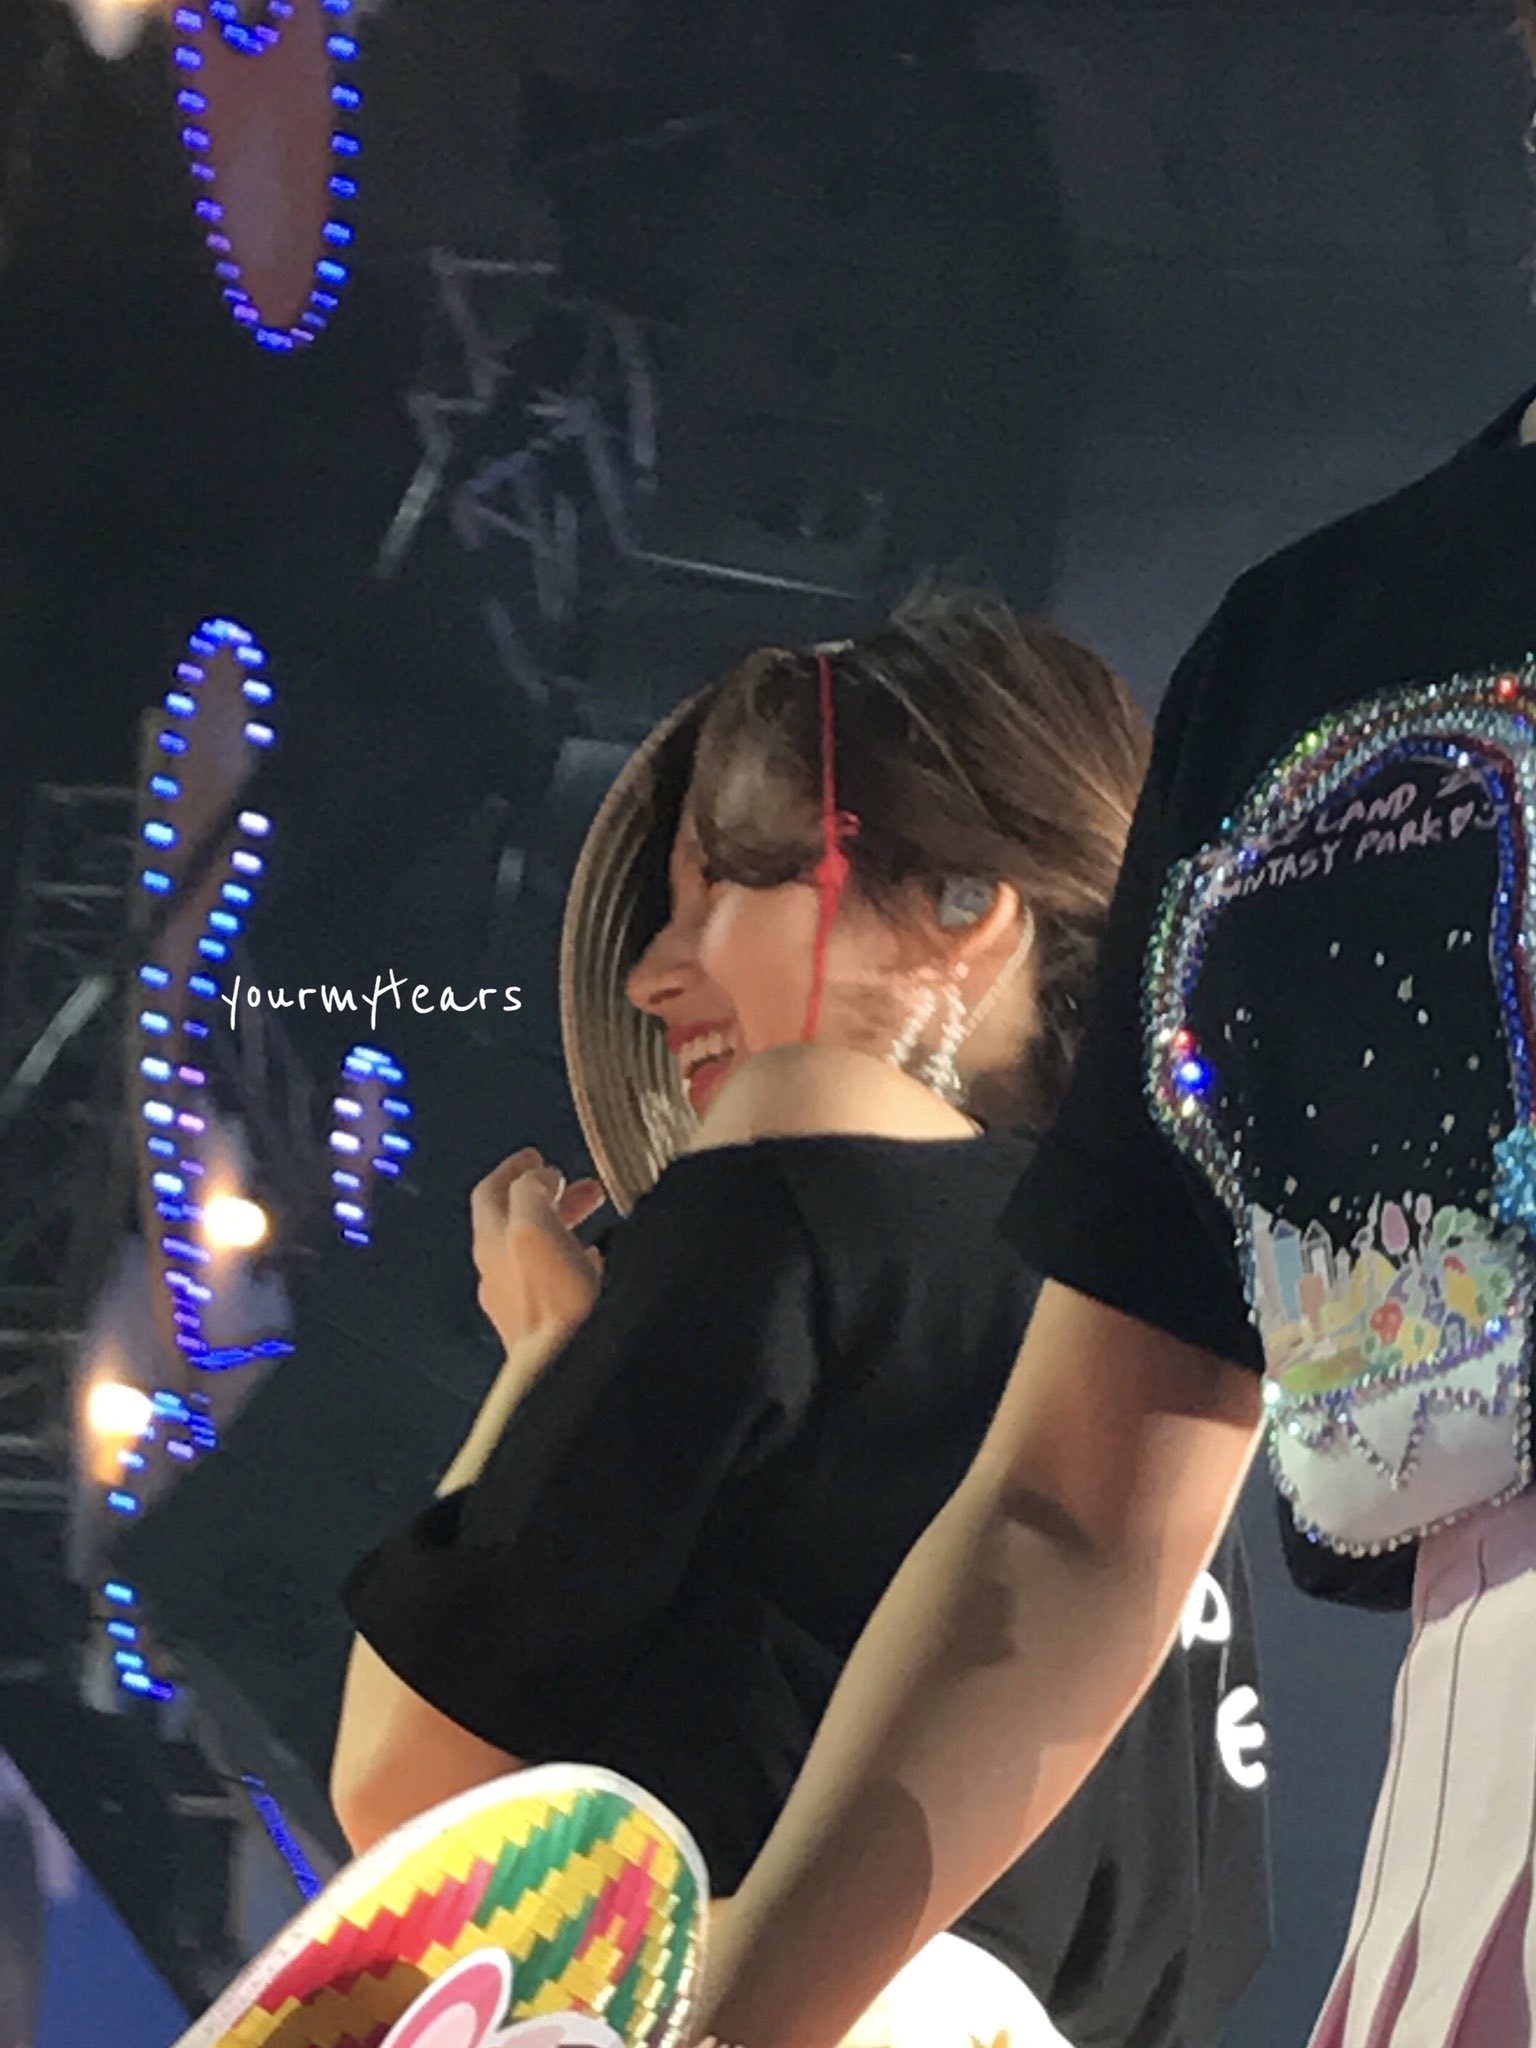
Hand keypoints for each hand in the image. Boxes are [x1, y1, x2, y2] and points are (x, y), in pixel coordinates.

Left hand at [470, 1148, 606, 1354]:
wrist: (566, 1371)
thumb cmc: (554, 1306)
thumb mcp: (535, 1228)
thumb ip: (531, 1193)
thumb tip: (538, 1177)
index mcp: (492, 1244)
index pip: (490, 1193)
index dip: (513, 1168)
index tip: (535, 1155)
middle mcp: (499, 1272)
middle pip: (515, 1218)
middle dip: (547, 1193)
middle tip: (578, 1183)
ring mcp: (520, 1301)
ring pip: (538, 1246)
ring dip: (564, 1221)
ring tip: (596, 1213)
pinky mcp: (545, 1324)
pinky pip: (555, 1278)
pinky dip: (574, 1254)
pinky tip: (596, 1259)